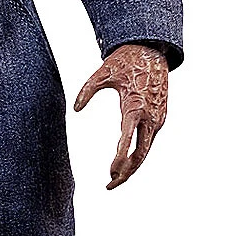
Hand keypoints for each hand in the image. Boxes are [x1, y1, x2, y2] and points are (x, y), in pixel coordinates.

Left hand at [73, 43, 168, 189]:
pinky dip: (139, 153)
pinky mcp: (160, 117)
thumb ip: (86, 90)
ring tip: (114, 177)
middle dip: (126, 172)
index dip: (120, 158)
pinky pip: (149, 140)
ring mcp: (158, 118)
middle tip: (109, 185)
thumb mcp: (102, 73)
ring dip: (132, 166)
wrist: (152, 50)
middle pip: (140, 154)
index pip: (128, 139)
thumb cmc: (126, 60)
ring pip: (146, 149)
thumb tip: (76, 109)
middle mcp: (150, 117)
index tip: (110, 173)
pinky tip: (127, 161)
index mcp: (135, 107)